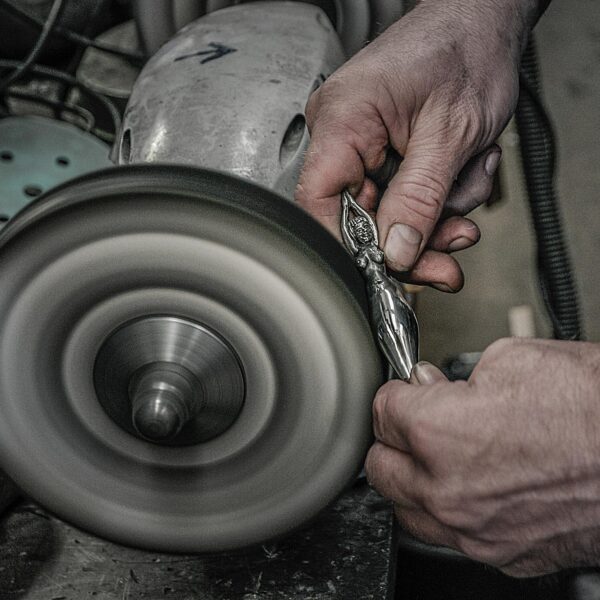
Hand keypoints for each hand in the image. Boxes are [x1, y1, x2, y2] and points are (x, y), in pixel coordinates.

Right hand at [296, 0, 537, 291]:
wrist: (484, 20)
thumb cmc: (467, 51)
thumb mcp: (451, 133)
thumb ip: (420, 199)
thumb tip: (395, 254)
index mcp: (343, 120)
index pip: (317, 200)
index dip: (346, 244)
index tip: (383, 271)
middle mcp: (342, 134)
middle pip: (358, 216)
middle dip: (413, 237)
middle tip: (449, 256)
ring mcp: (361, 143)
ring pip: (388, 211)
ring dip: (436, 212)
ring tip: (471, 180)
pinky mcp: (382, 149)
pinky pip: (404, 194)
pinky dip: (439, 196)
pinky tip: (465, 170)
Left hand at [365, 338, 599, 576]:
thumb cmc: (594, 406)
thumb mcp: (513, 360)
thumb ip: (454, 378)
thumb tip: (431, 387)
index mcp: (440, 433)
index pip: (382, 413)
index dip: (396, 395)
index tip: (407, 393)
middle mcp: (450, 490)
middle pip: (381, 468)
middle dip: (394, 440)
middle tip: (413, 425)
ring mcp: (478, 531)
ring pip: (409, 510)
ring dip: (415, 482)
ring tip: (439, 458)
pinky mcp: (508, 555)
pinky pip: (455, 536)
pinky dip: (455, 511)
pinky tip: (478, 486)